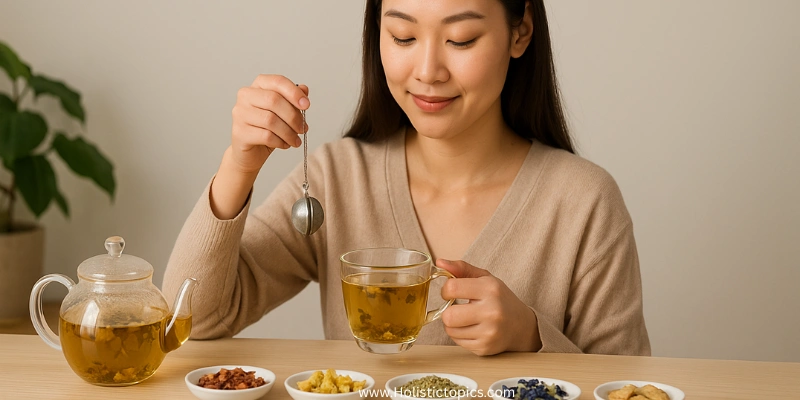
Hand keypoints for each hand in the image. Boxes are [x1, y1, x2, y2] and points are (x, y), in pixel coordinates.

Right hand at [209, 75, 308, 219]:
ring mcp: (238, 115)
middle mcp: (244, 97)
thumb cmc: (268, 131)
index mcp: (257, 86)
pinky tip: (285, 146)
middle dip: (294, 116)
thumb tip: (306, 89)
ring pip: (270, 119)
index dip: (293, 92)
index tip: (308, 104)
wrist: (249, 156)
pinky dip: (280, 141)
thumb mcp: (285, 115)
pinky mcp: (238, 134)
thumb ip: (294, 101)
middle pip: (274, 100)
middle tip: (304, 129)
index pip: (276, 81)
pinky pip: (264, 135)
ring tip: (295, 141)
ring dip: (288, 131)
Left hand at [438, 259, 542, 355]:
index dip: (446, 290)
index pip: (452, 288)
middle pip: (448, 315)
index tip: (451, 292)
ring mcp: (489, 332)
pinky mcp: (485, 347)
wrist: (521, 326)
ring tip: (465, 318)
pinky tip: (471, 328)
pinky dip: (460, 335)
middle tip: (457, 308)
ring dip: (452, 324)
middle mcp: (492, 311)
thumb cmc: (499, 299)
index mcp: (490, 289)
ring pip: (450, 330)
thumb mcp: (485, 278)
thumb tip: (439, 262)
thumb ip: (462, 268)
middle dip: (448, 311)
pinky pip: (458, 341)